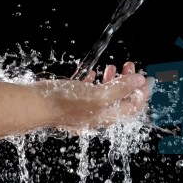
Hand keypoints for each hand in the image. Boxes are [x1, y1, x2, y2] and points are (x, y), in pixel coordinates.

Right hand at [33, 61, 154, 131]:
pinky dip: (95, 83)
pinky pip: (89, 94)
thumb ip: (121, 88)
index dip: (142, 92)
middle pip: (121, 101)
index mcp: (106, 116)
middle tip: (129, 65)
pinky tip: (93, 74)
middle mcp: (97, 116)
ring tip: (111, 67)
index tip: (146, 76)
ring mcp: (85, 111)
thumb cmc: (64, 101)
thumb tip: (140, 81)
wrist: (36, 105)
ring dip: (113, 81)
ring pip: (106, 97)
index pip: (133, 107)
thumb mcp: (98, 94)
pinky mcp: (73, 104)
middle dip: (128, 82)